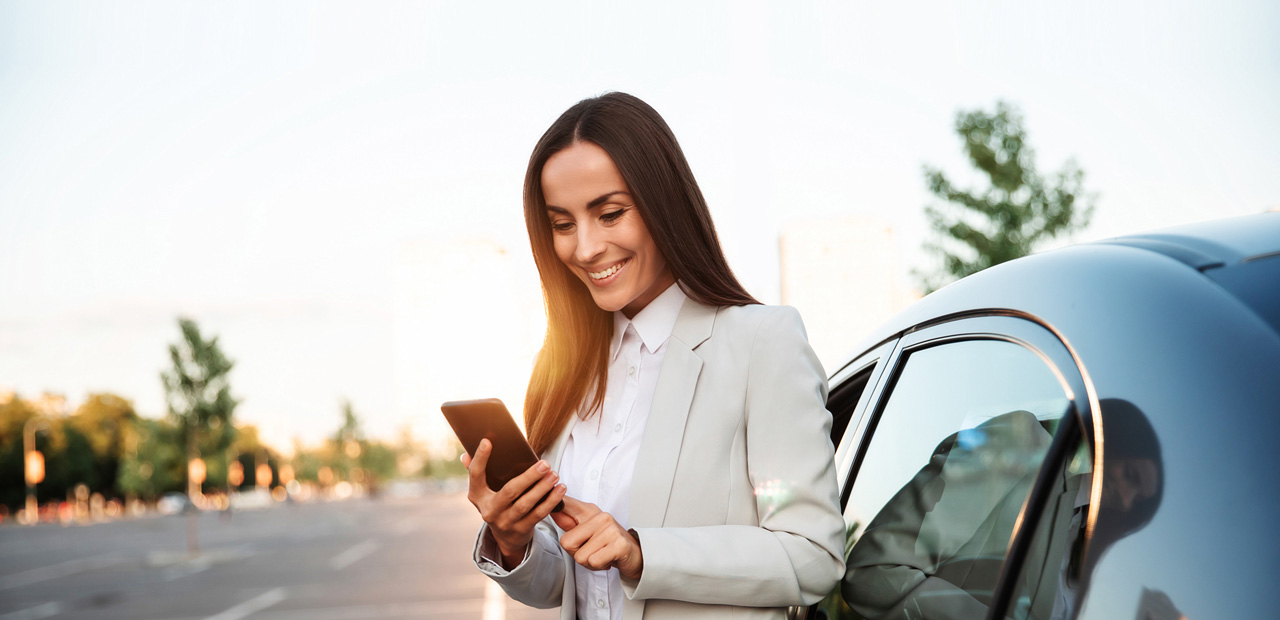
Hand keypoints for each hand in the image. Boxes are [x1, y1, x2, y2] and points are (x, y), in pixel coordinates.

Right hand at [462, 439, 566, 568]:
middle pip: (509, 491)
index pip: (476, 475)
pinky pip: (538, 514)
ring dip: (542, 488)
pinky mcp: (520, 530)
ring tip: (554, 475)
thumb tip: (465, 455)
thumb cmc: (497, 503)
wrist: (505, 537)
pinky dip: (551, 501)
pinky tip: (560, 489)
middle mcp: (489, 510)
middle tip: (545, 464)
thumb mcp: (484, 491)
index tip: (487, 441)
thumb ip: (477, 472)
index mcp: (477, 496)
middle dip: (529, 477)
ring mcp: (505, 522)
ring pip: (526, 504)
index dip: (480, 459)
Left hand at [552, 496, 643, 580]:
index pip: (567, 504)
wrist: (635, 555)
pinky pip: (593, 561)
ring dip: (589, 562)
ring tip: (601, 555)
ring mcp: (610, 529)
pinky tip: (608, 559)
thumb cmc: (608, 543)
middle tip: (592, 550)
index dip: (555, 503)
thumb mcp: (588, 530)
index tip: (551, 496)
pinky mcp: (618, 544)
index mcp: (589, 511)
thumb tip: (553, 509)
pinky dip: (599, 566)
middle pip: (567, 542)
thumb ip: (570, 522)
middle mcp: (600, 517)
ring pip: (580, 556)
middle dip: (576, 553)